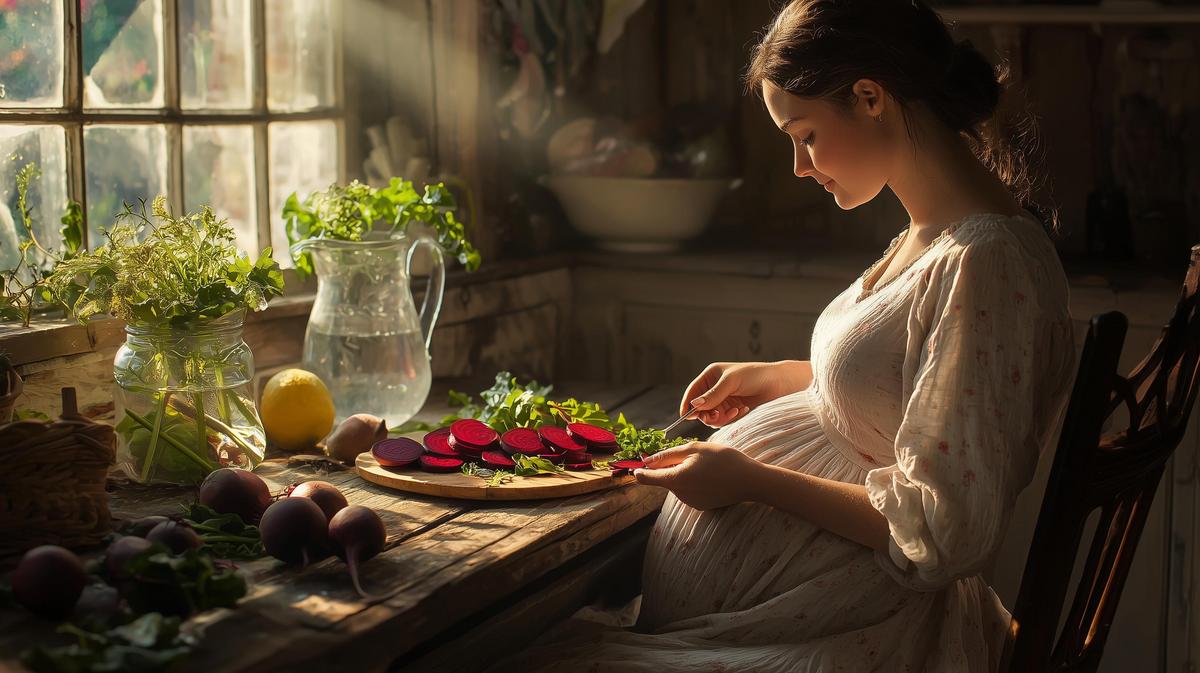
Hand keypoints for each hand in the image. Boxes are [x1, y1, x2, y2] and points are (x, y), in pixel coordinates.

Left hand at [633, 442, 762, 510]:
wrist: (751, 481)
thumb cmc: (724, 460)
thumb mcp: (695, 449)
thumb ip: (668, 455)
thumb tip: (647, 460)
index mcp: (676, 479)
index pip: (646, 478)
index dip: (639, 470)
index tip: (637, 463)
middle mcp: (680, 495)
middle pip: (665, 478)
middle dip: (671, 466)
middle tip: (693, 455)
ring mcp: (690, 502)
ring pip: (678, 483)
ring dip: (685, 473)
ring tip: (707, 465)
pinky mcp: (701, 506)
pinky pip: (690, 490)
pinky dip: (695, 482)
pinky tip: (712, 475)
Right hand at [680, 361, 808, 427]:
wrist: (779, 384)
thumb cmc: (755, 375)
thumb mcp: (731, 382)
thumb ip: (713, 395)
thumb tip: (694, 405)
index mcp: (710, 377)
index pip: (692, 392)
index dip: (688, 404)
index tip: (688, 416)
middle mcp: (714, 389)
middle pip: (700, 408)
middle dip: (707, 414)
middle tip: (715, 417)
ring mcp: (724, 401)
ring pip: (711, 417)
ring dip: (721, 417)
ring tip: (735, 411)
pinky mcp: (733, 411)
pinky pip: (724, 421)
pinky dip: (731, 418)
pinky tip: (742, 410)